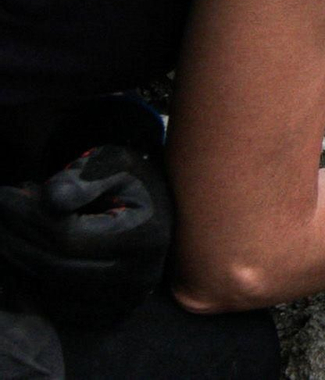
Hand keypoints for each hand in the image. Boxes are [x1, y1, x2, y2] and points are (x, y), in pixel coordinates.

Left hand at [0, 146, 172, 322]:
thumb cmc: (133, 179)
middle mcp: (138, 275)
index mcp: (144, 235)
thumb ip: (85, 175)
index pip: (68, 237)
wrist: (157, 209)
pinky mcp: (113, 313)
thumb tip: (50, 198)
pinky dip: (31, 287)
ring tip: (5, 233)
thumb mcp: (116, 162)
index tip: (3, 195)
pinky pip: (59, 310)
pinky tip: (20, 260)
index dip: (28, 218)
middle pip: (55, 268)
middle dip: (15, 241)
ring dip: (17, 265)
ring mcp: (126, 300)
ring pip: (51, 292)